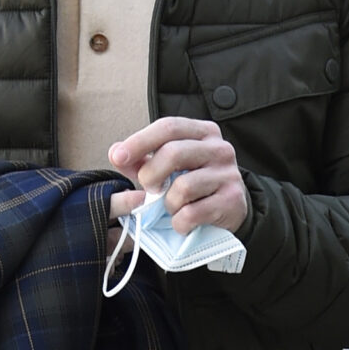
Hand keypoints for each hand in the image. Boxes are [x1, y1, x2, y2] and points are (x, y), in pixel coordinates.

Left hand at [107, 116, 248, 235]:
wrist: (230, 209)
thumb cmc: (194, 184)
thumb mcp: (170, 166)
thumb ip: (142, 159)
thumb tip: (116, 154)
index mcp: (203, 132)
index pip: (168, 127)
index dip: (140, 141)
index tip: (118, 157)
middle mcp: (219, 148)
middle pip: (174, 153)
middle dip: (151, 174)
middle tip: (149, 189)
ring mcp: (228, 174)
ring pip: (183, 186)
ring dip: (168, 203)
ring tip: (172, 207)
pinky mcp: (232, 201)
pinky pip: (192, 213)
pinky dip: (179, 222)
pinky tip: (182, 222)